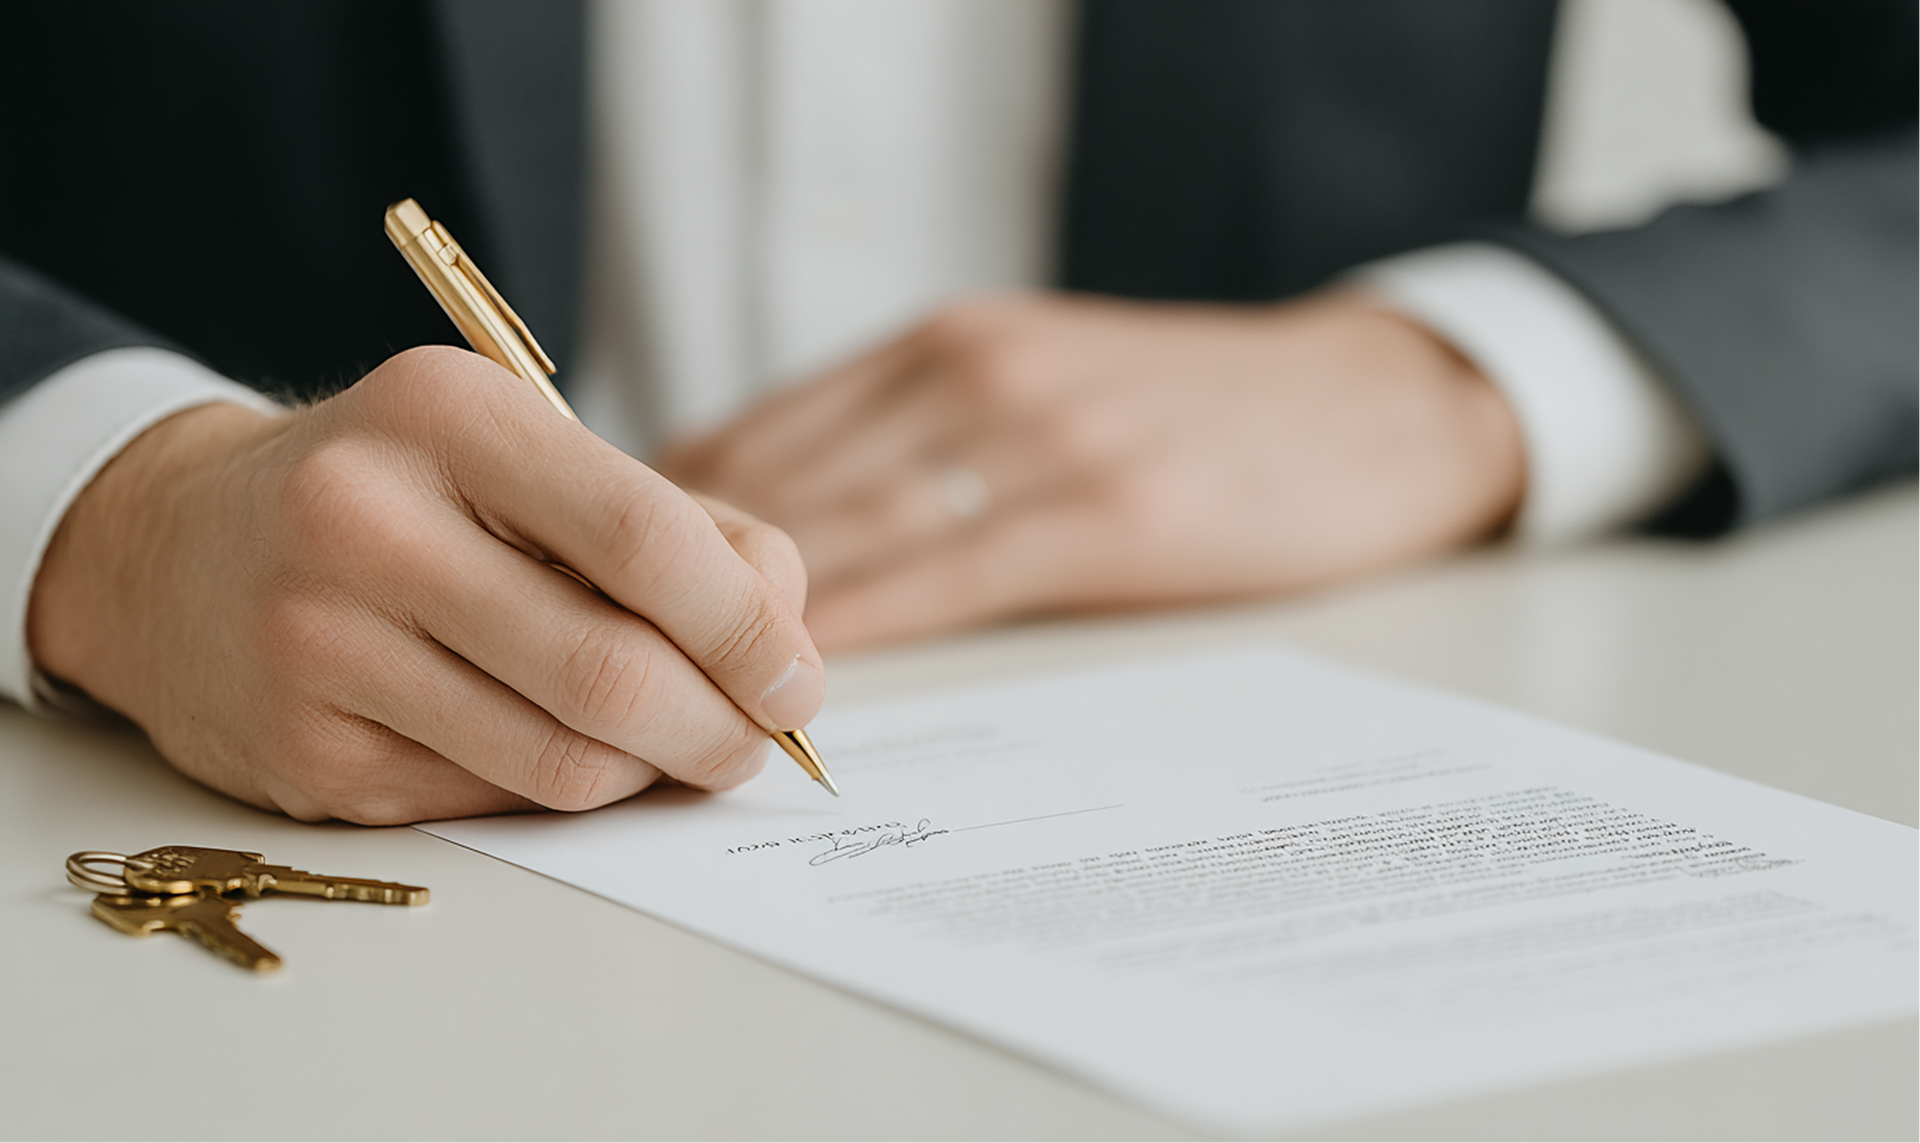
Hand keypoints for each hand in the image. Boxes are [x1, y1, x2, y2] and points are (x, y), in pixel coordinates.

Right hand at [26, 346, 823, 823]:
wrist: (175, 548)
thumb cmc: (402, 495)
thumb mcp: (528, 455)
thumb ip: (682, 525)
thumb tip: (787, 637)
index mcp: (446, 415)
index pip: (643, 536)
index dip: (747, 627)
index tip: (796, 679)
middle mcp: (364, 522)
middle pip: (611, 672)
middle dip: (720, 728)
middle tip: (755, 740)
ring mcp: (322, 648)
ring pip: (562, 761)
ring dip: (652, 771)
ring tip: (673, 745)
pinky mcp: (308, 758)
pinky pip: (496, 802)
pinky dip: (562, 788)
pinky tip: (558, 746)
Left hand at [661, 291, 1524, 648]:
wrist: (1372, 403)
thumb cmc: (1195, 409)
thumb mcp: (1040, 379)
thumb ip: (915, 436)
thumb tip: (783, 519)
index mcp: (945, 344)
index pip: (760, 429)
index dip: (657, 513)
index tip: (585, 585)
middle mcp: (968, 373)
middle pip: (774, 477)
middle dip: (667, 568)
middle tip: (584, 644)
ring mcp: (1032, 437)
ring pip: (840, 526)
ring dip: (739, 607)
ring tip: (652, 676)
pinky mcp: (1100, 511)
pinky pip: (941, 575)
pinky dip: (854, 625)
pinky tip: (792, 669)